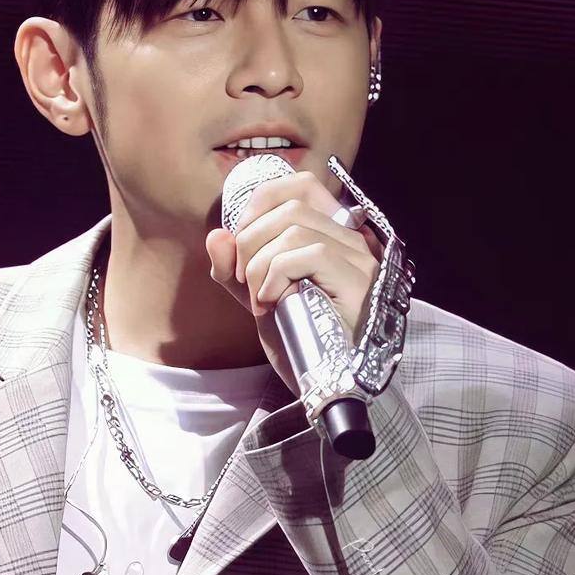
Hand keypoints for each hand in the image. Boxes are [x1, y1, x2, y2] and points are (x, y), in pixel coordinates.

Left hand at [205, 170, 385, 396]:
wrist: (327, 389)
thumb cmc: (301, 342)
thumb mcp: (258, 301)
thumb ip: (234, 270)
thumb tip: (216, 236)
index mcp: (332, 236)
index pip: (301, 185)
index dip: (261, 203)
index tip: (240, 242)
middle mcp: (351, 240)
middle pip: (291, 204)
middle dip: (251, 238)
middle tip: (244, 279)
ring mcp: (358, 259)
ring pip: (295, 227)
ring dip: (260, 262)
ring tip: (260, 297)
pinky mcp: (358, 281)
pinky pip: (309, 253)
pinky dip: (277, 274)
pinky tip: (272, 301)